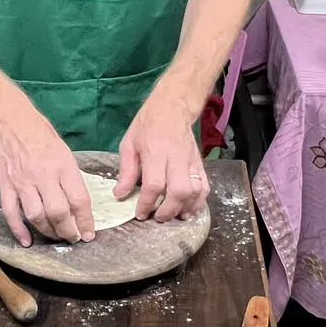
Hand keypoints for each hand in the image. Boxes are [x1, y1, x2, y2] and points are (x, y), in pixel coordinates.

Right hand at [0, 97, 93, 246]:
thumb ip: (70, 178)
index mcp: (62, 166)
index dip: (86, 220)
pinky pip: (11, 213)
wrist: (10, 122)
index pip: (79, 200)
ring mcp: (22, 182)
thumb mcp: (65, 152)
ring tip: (56, 236)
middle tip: (74, 237)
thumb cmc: (41, 134)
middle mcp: (43, 176)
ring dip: (48, 232)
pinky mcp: (6, 186)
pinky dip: (18, 230)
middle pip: (58, 212)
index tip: (89, 232)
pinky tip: (27, 241)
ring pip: (36, 216)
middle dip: (68, 231)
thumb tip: (78, 204)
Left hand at [116, 83, 207, 223]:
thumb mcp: (129, 144)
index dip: (147, 203)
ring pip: (195, 191)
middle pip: (179, 191)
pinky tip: (188, 209)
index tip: (140, 214)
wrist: (172, 108)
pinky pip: (205, 187)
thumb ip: (125, 171)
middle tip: (158, 217)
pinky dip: (198, 202)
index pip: (154, 184)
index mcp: (155, 151)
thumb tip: (120, 194)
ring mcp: (191, 161)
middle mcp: (176, 157)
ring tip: (173, 216)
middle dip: (168, 210)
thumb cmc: (147, 126)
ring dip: (185, 208)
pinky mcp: (200, 163)